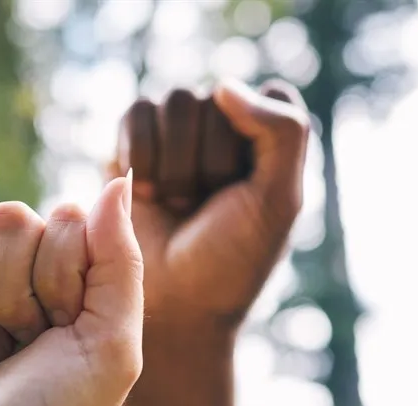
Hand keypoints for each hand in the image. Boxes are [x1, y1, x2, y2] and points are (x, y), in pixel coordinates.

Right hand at [0, 177, 142, 405]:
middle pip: (12, 218)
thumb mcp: (112, 350)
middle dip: (13, 292)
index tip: (62, 328)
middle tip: (19, 347)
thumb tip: (117, 179)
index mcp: (83, 282)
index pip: (67, 218)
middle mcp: (30, 276)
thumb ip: (122, 261)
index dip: (60, 273)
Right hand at [112, 79, 309, 335]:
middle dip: (210, 163)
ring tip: (178, 204)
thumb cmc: (232, 260)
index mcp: (272, 138)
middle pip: (216, 100)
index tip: (250, 194)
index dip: (257, 146)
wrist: (174, 305)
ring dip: (175, 165)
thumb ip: (282, 132)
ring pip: (175, 102)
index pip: (271, 97)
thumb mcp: (280, 201)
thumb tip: (223, 87)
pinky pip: (137, 114)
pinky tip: (147, 195)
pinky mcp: (135, 142)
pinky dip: (140, 157)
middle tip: (207, 208)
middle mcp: (227, 126)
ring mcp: (179, 131)